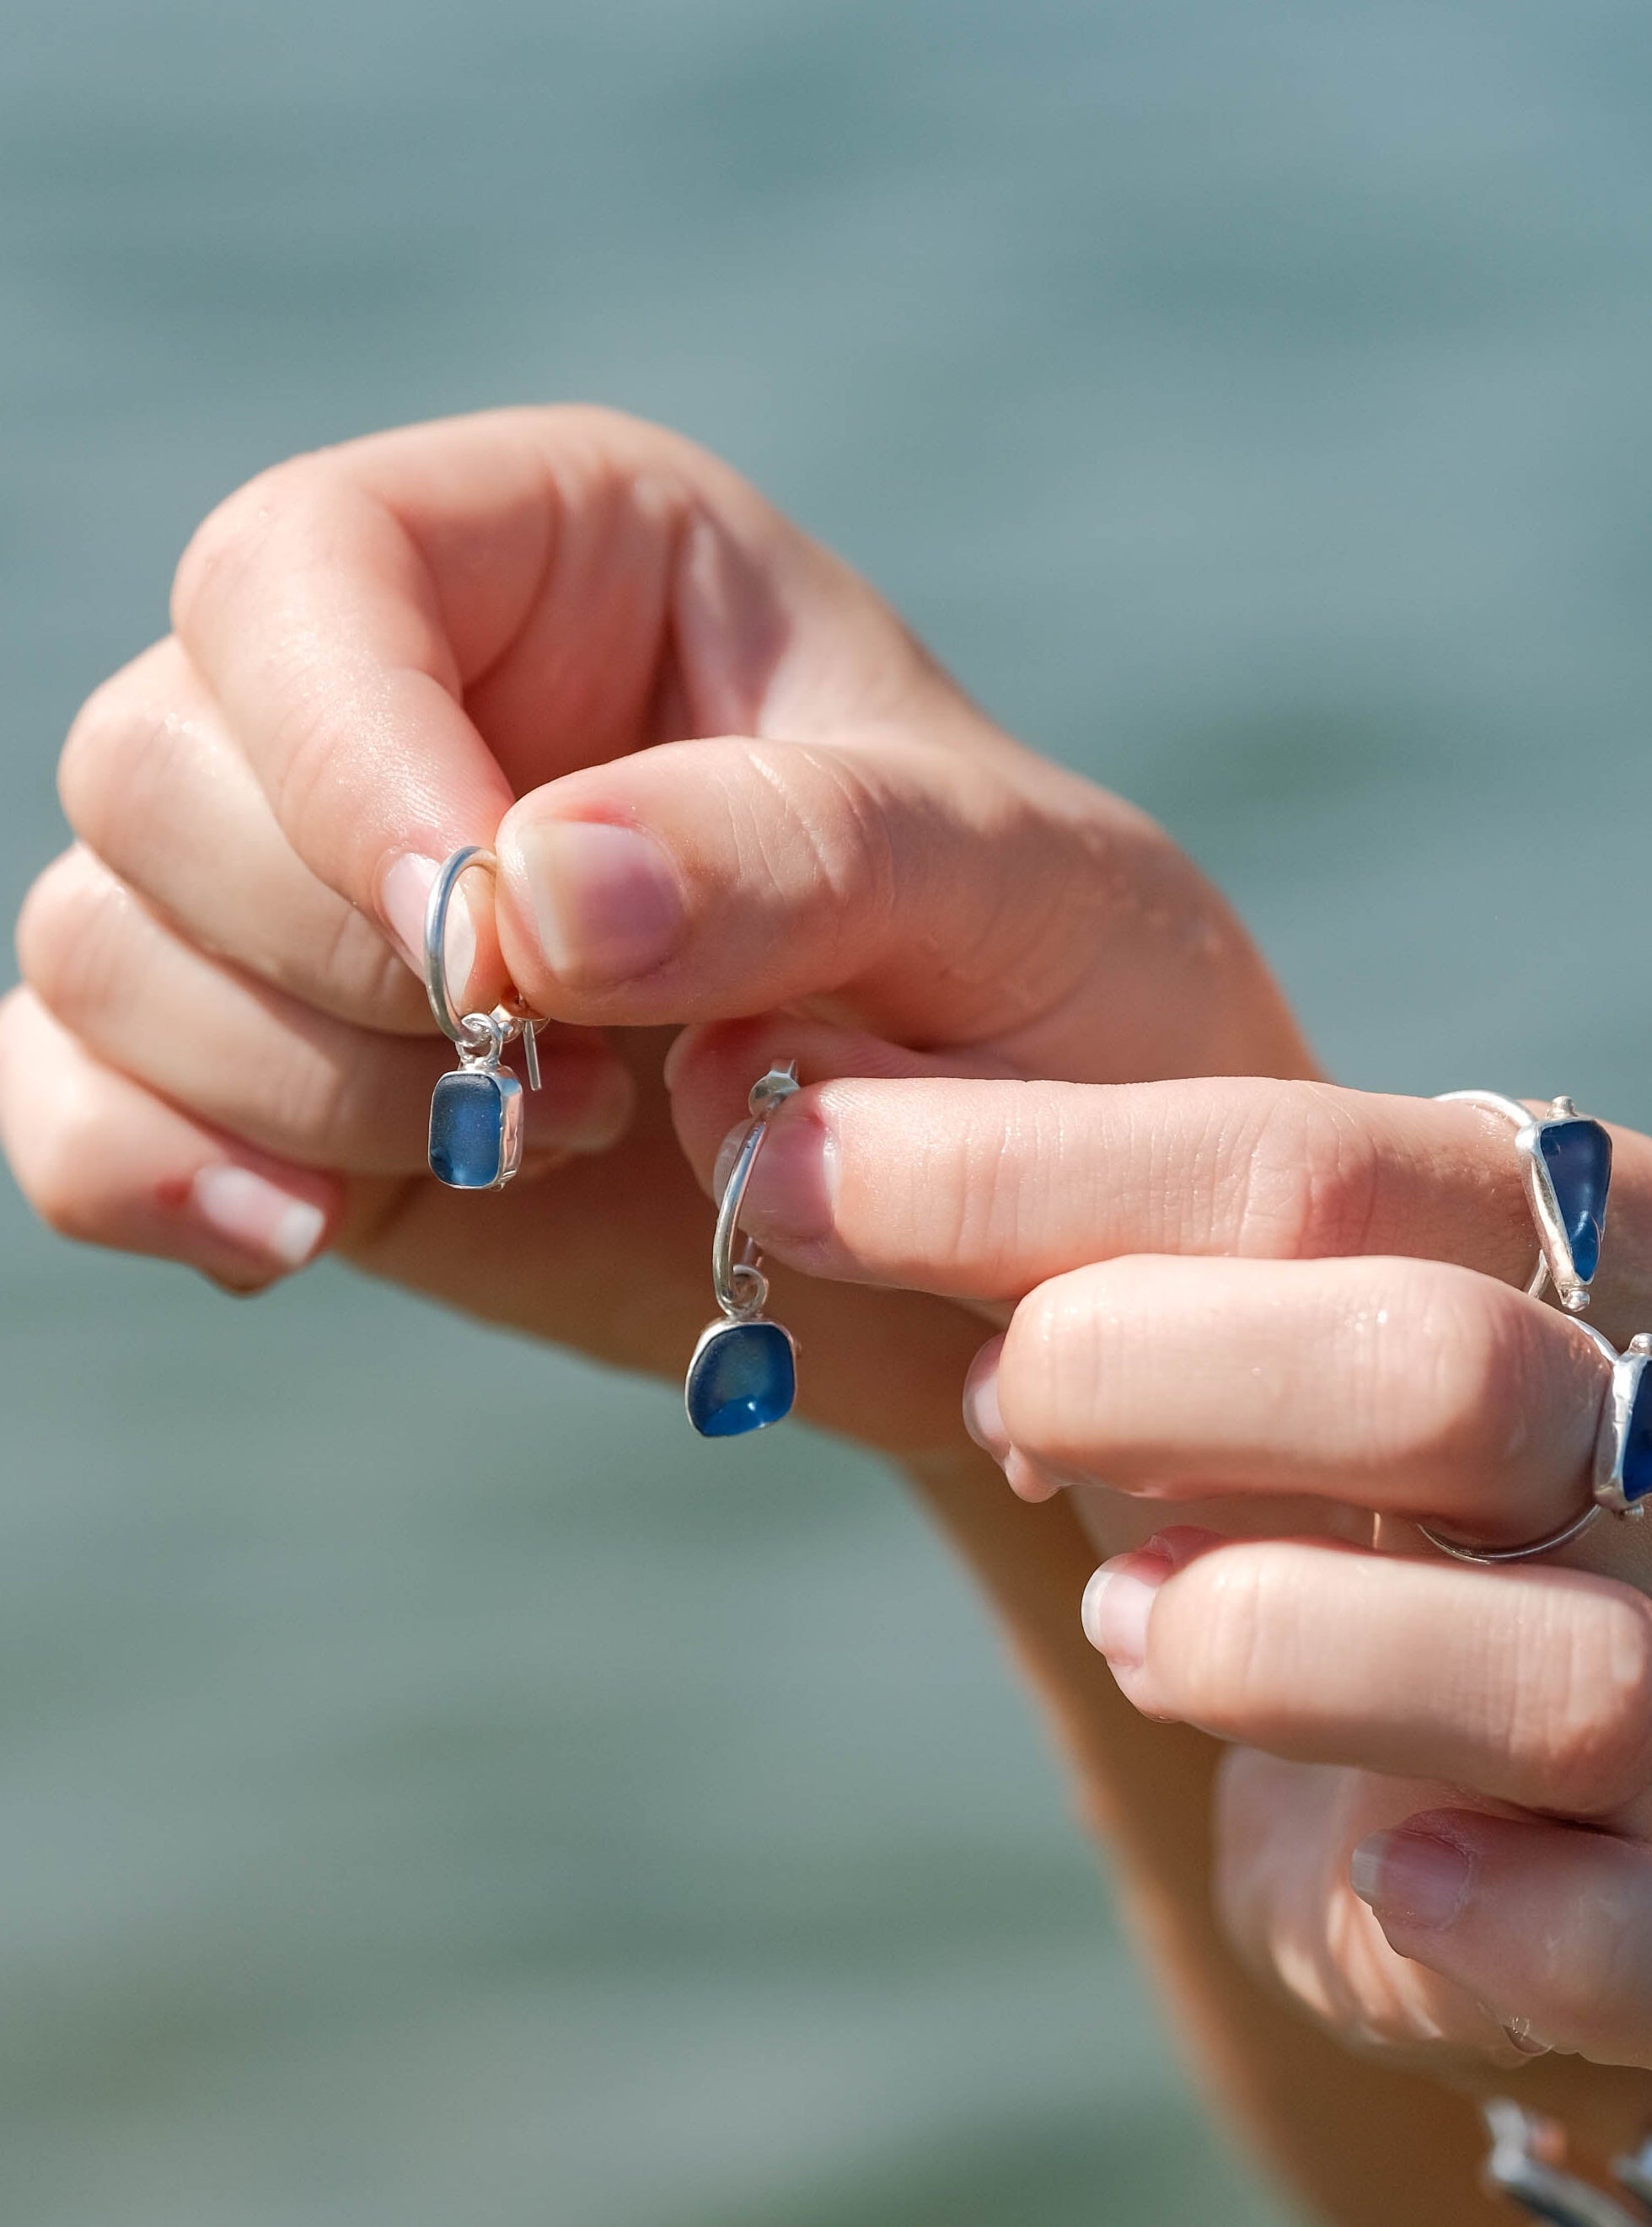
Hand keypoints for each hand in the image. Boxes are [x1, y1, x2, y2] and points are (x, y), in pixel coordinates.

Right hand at [0, 405, 1307, 1453]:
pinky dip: (147, 1178)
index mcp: (560, 551)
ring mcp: (311, 899)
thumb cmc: (1052, 992)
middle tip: (557, 1081)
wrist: (1019, 1213)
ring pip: (100, 938)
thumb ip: (793, 853)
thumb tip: (530, 894)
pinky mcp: (276, 1076)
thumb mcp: (1005, 890)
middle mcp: (397, 699)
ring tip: (525, 1147)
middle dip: (336, 960)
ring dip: (286, 1082)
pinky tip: (303, 1243)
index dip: (341, 754)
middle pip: (157, 758)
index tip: (484, 947)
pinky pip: (72, 1100)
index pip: (307, 568)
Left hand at [667, 1037, 1651, 2079]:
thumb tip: (779, 1106)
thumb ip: (1063, 1232)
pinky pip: (1618, 1934)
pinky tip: (1392, 1879)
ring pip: (1553, 1666)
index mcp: (1589, 1248)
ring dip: (1272, 1647)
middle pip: (1439, 1372)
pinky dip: (1482, 1918)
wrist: (1546, 1792)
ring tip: (1140, 1626)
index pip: (1314, 1168)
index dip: (1026, 1171)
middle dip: (1139, 1377)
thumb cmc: (1351, 1517)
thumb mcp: (1240, 1341)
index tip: (791, 1168)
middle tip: (994, 1407)